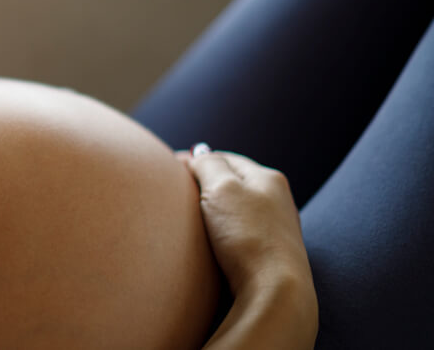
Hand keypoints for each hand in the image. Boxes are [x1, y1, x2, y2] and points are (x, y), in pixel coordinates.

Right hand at [182, 146, 315, 298]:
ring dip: (213, 208)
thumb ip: (208, 164)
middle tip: (177, 191)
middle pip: (232, 182)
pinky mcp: (269, 254)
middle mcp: (277, 200)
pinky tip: (212, 241)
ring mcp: (275, 229)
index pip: (224, 158)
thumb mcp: (222, 188)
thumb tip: (199, 153)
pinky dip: (222, 230)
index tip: (168, 168)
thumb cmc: (248, 237)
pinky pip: (239, 232)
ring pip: (235, 208)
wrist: (276, 292)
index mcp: (268, 178)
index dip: (194, 160)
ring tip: (190, 217)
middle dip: (204, 183)